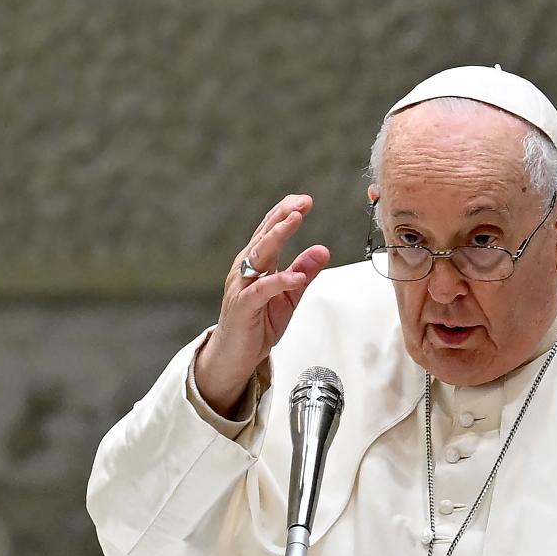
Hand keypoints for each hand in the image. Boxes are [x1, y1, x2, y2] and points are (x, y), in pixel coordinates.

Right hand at [194, 194, 330, 416]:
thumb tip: (322, 249)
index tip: (304, 199)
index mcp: (256, 263)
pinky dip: (280, 281)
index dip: (286, 213)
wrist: (234, 355)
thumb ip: (303, 272)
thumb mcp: (289, 296)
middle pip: (264, 236)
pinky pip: (262, 290)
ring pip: (260, 255)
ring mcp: (242, 286)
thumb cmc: (257, 323)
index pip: (270, 231)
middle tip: (302, 202)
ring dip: (278, 236)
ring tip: (295, 221)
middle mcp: (245, 269)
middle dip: (283, 216)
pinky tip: (296, 276)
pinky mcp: (243, 306)